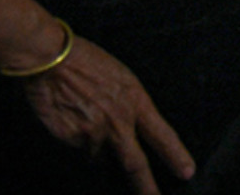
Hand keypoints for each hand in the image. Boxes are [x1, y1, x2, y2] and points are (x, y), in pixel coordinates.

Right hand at [23, 37, 194, 194]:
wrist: (51, 59)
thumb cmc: (87, 61)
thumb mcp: (121, 78)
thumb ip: (128, 107)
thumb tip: (128, 131)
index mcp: (136, 101)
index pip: (162, 134)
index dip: (175, 155)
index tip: (187, 172)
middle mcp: (117, 122)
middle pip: (135, 164)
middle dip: (146, 187)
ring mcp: (93, 133)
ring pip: (100, 156)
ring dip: (98, 148)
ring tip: (87, 119)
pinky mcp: (70, 139)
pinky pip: (78, 148)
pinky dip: (77, 140)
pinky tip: (70, 118)